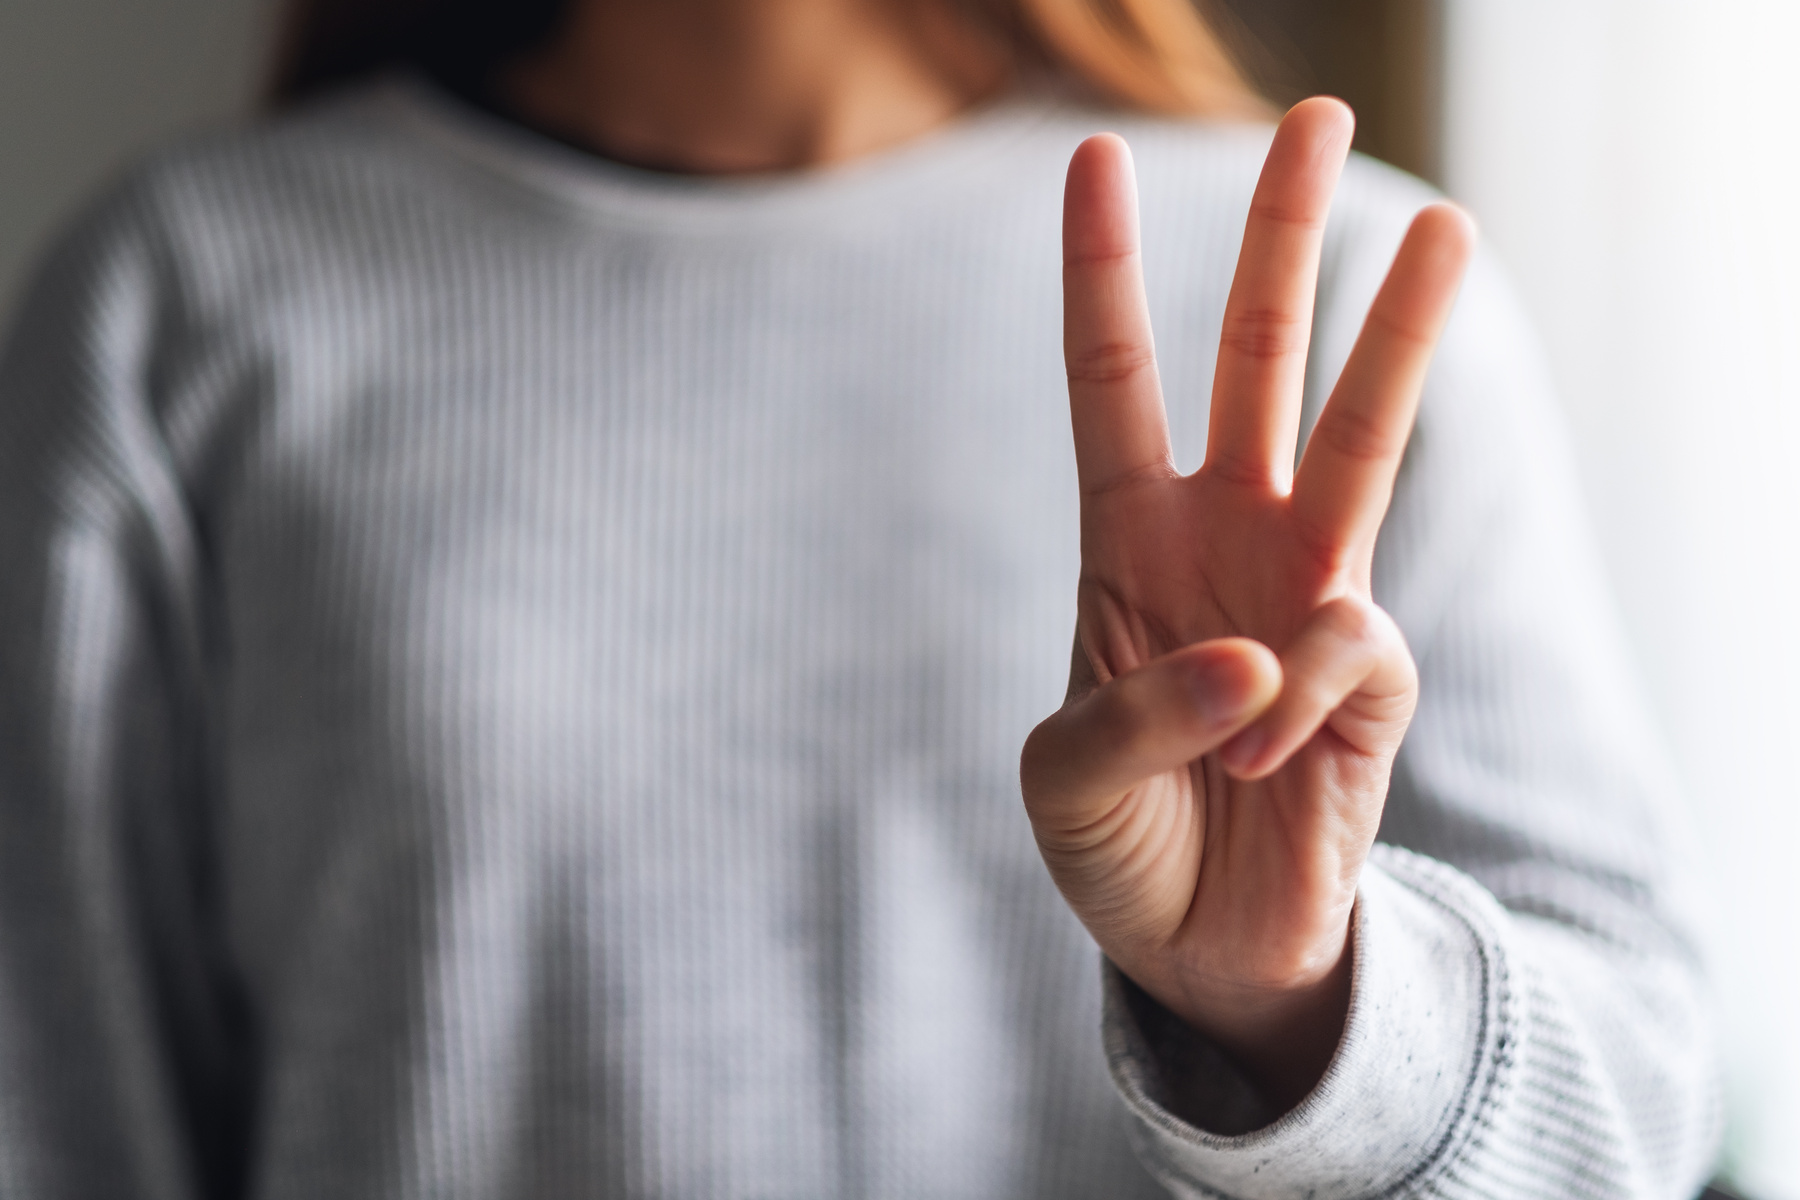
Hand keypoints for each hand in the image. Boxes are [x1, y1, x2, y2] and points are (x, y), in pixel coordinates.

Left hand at [1019, 98, 1474, 1108]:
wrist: (1196, 946)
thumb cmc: (1114, 843)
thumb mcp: (1065, 779)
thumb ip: (1136, 711)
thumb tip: (1258, 655)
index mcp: (1128, 539)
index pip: (1112, 380)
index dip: (1102, 273)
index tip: (1093, 157)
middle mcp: (1227, 540)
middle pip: (1258, 364)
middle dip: (1282, 245)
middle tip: (1319, 118)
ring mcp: (1305, 596)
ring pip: (1362, 440)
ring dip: (1400, 339)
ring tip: (1448, 228)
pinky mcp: (1371, 674)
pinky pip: (1346, 651)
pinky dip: (1294, 710)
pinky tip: (1261, 765)